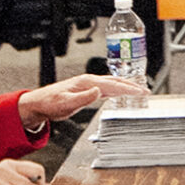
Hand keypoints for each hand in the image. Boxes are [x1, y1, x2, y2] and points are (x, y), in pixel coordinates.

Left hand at [20, 71, 142, 121]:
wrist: (39, 103)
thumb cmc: (50, 103)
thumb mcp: (66, 103)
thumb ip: (83, 98)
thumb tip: (98, 91)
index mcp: (87, 82)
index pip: (113, 85)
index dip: (129, 88)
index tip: (141, 92)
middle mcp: (89, 81)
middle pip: (115, 81)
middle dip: (131, 85)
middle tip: (146, 91)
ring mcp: (88, 84)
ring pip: (111, 83)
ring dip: (125, 86)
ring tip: (138, 90)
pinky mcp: (86, 89)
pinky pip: (106, 87)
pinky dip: (116, 89)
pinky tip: (120, 92)